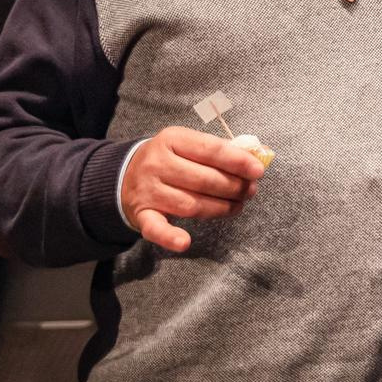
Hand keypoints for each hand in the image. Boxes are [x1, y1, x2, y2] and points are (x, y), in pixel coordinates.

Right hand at [120, 125, 264, 252]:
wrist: (123, 175)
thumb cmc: (169, 158)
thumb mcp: (188, 144)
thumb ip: (218, 150)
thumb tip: (256, 157)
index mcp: (172, 139)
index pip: (211, 150)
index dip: (237, 161)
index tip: (258, 171)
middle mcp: (156, 164)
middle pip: (204, 179)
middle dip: (234, 187)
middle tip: (250, 191)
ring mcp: (147, 190)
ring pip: (191, 204)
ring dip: (220, 208)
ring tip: (238, 206)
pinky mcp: (141, 214)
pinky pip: (155, 228)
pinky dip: (169, 237)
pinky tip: (185, 242)